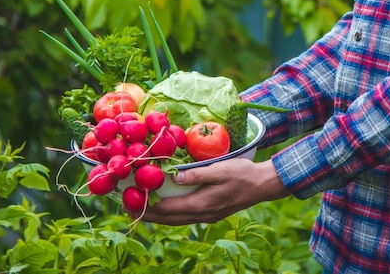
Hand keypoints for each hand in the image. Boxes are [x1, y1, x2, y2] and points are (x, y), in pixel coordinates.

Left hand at [133, 158, 290, 224]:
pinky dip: (170, 214)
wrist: (263, 185)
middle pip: (167, 219)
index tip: (129, 201)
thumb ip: (196, 174)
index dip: (146, 207)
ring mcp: (206, 217)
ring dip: (156, 216)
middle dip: (146, 214)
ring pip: (175, 221)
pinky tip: (164, 208)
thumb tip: (174, 176)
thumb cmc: (242, 174)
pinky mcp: (210, 214)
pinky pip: (184, 218)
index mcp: (201, 204)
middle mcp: (201, 215)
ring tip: (140, 209)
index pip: (166, 209)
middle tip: (126, 208)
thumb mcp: (220, 169)